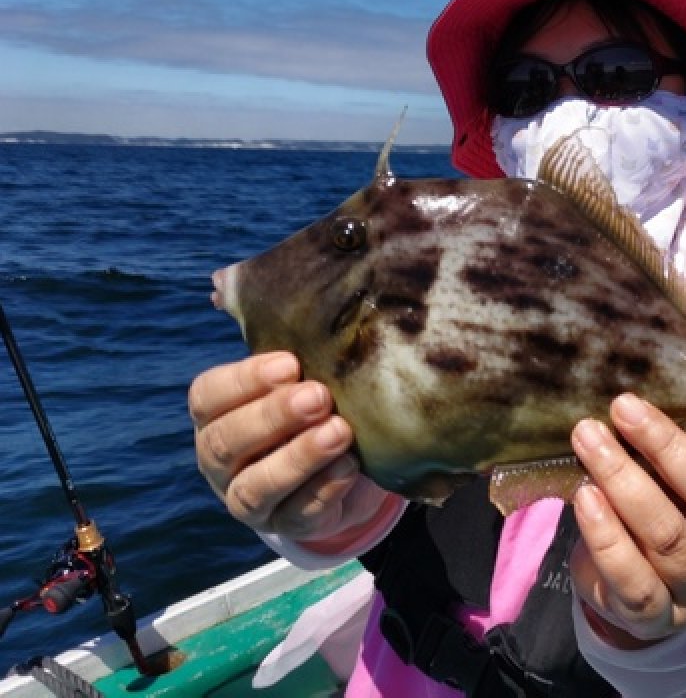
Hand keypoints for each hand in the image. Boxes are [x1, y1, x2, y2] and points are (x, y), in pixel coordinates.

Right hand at [188, 352, 386, 540]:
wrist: (338, 461)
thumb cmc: (308, 401)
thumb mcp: (294, 371)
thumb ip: (276, 335)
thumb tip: (226, 287)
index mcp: (214, 416)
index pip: (207, 397)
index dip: (244, 381)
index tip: (289, 364)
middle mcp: (220, 461)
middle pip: (225, 443)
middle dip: (272, 417)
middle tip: (318, 396)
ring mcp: (248, 500)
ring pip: (255, 487)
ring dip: (298, 457)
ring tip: (339, 430)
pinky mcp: (285, 526)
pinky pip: (297, 515)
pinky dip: (324, 490)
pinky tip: (350, 466)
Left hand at [568, 392, 685, 647]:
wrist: (646, 591)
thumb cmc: (672, 501)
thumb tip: (661, 332)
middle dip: (669, 448)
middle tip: (624, 404)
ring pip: (669, 537)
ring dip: (624, 480)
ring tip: (587, 437)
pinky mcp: (655, 615)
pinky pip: (634, 583)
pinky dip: (607, 537)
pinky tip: (586, 496)